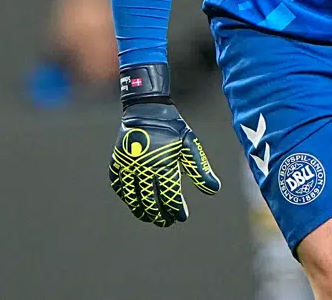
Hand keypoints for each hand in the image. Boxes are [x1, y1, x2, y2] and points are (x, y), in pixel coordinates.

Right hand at [109, 64, 220, 225]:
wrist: (146, 109)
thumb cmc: (172, 127)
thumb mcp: (190, 145)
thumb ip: (200, 169)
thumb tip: (214, 190)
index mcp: (163, 164)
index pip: (169, 195)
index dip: (175, 209)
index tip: (180, 217)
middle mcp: (143, 168)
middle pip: (150, 201)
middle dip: (159, 215)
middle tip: (167, 222)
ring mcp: (128, 167)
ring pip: (133, 198)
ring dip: (142, 211)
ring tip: (151, 218)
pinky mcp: (117, 164)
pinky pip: (120, 187)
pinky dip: (127, 197)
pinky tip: (134, 203)